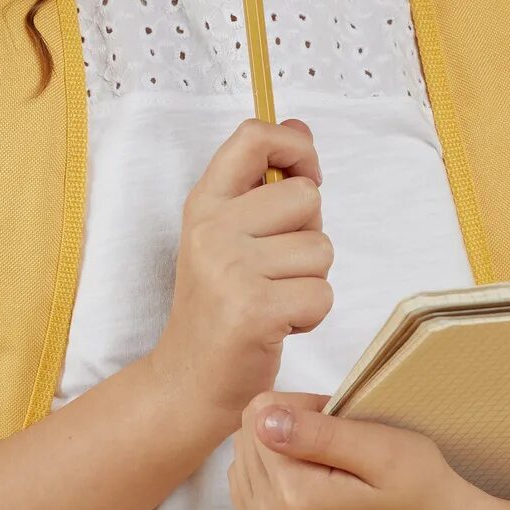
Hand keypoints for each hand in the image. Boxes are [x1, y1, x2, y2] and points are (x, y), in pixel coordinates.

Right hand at [142, 120, 331, 419]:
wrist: (187, 382)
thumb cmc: (216, 307)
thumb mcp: (228, 235)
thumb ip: (262, 182)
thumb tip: (299, 127)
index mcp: (203, 204)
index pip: (253, 137)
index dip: (295, 148)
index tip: (304, 176)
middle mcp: (210, 229)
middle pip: (306, 197)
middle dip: (308, 235)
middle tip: (275, 269)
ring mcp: (229, 268)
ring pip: (321, 249)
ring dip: (310, 281)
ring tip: (272, 299)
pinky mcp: (254, 309)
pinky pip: (322, 293)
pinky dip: (311, 315)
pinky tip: (278, 325)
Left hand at [226, 392, 479, 509]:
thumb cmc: (420, 491)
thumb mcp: (379, 449)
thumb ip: (317, 432)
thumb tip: (262, 418)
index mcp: (293, 498)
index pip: (259, 416)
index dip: (301, 407)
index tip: (339, 422)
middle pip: (246, 439)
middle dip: (286, 428)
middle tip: (339, 443)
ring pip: (242, 462)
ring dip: (277, 452)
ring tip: (328, 463)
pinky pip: (245, 490)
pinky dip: (270, 475)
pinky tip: (308, 479)